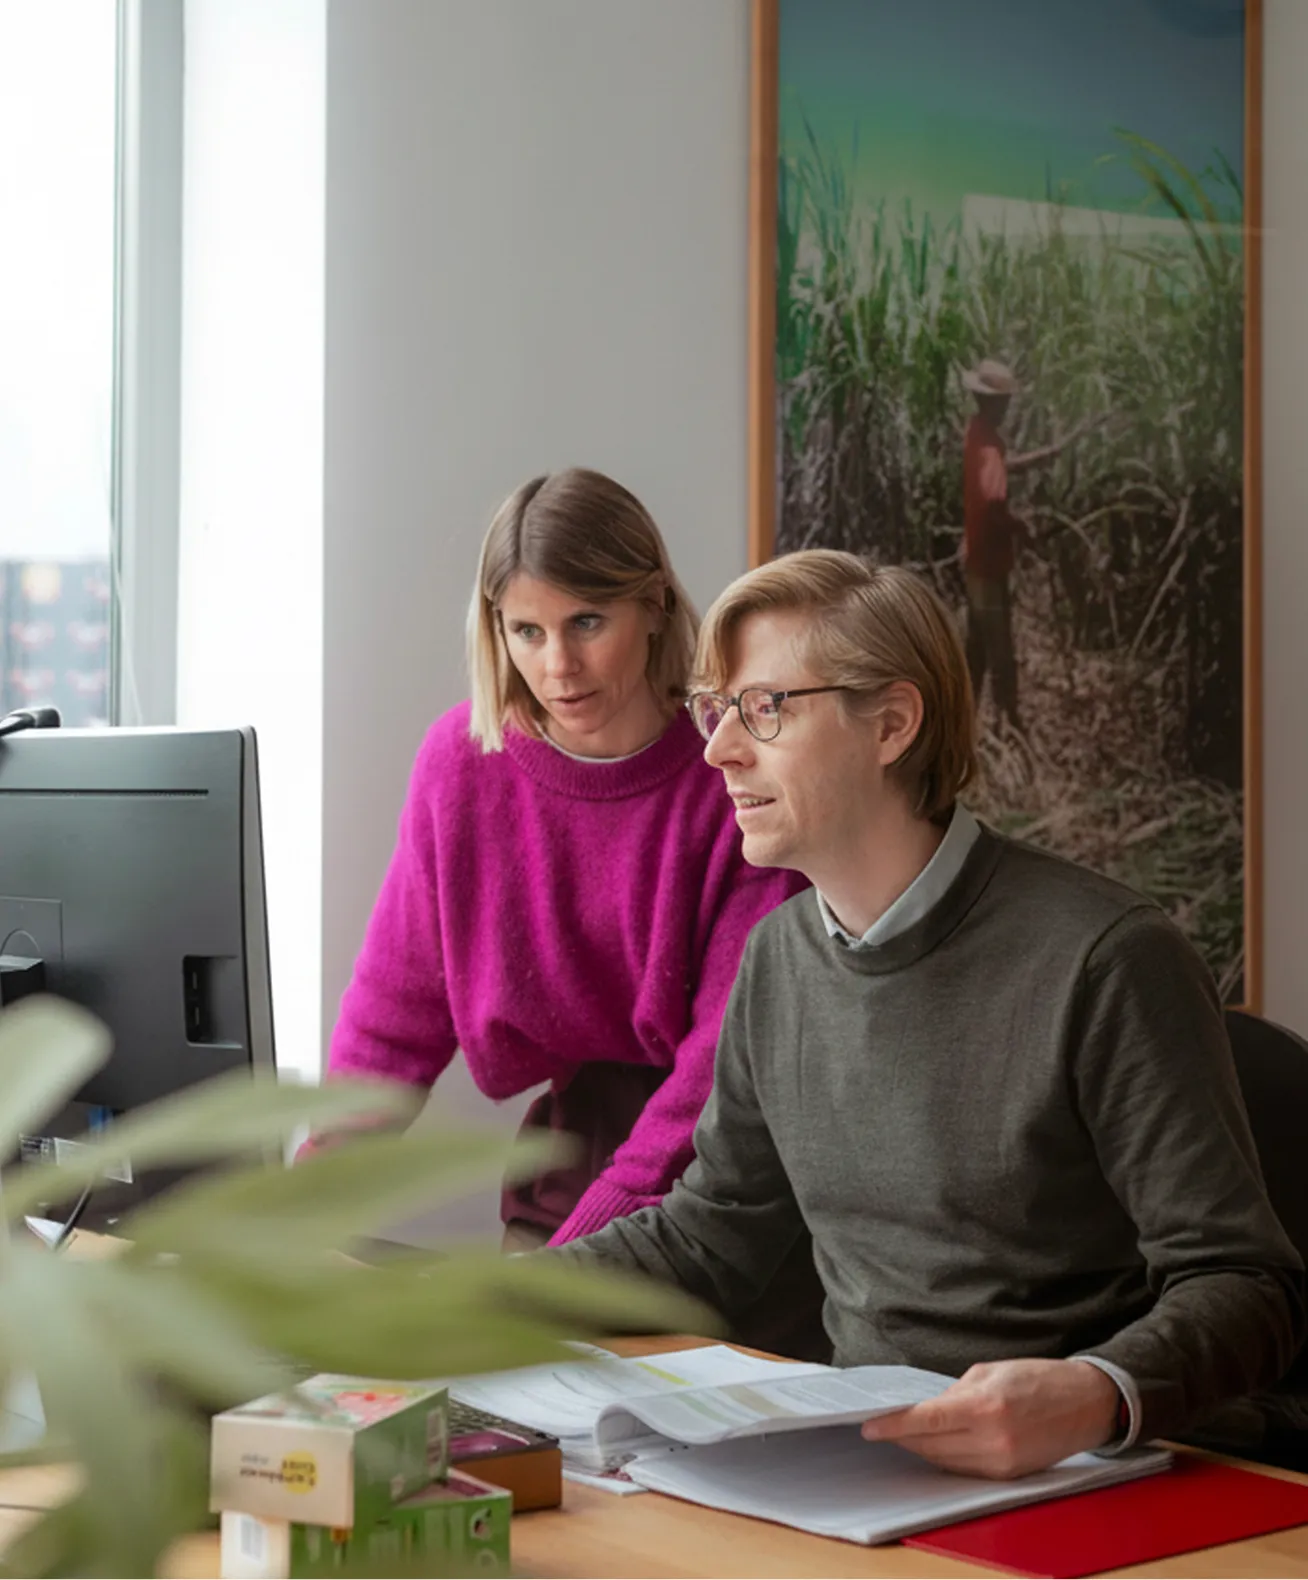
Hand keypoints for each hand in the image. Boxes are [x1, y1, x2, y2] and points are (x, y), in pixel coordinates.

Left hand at [860, 1358, 1119, 1479]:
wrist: (1086, 1404)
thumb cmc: (1038, 1379)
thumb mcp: (990, 1372)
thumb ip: (954, 1394)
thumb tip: (926, 1411)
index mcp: (986, 1406)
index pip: (927, 1421)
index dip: (894, 1426)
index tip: (870, 1427)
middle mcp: (993, 1440)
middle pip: (932, 1446)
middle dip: (905, 1437)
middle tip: (884, 1427)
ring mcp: (1003, 1462)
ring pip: (946, 1462)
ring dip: (924, 1449)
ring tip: (906, 1435)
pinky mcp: (1011, 1476)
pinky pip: (967, 1471)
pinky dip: (948, 1459)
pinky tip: (937, 1446)